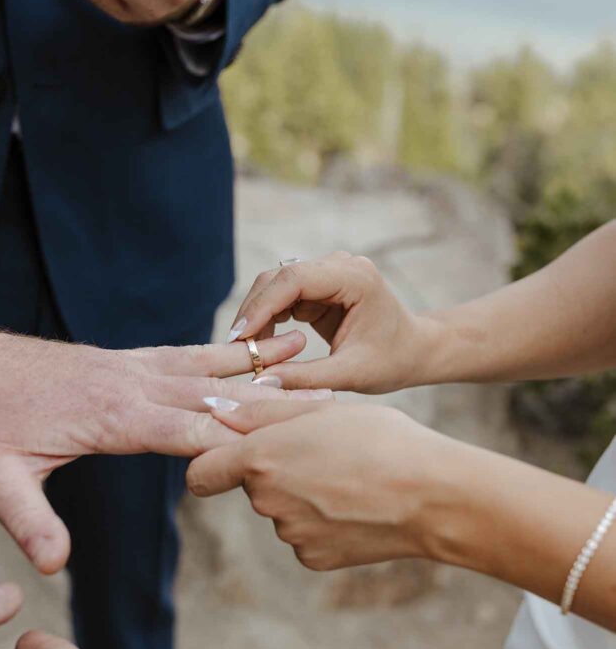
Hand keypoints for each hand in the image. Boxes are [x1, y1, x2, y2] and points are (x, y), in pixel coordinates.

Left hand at [0, 328, 324, 573]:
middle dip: (273, 398)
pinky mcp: (121, 359)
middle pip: (216, 390)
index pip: (192, 427)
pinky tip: (247, 347)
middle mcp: (130, 382)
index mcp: (111, 413)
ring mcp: (127, 365)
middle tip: (328, 396)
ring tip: (308, 351)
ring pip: (206, 363)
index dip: (245, 435)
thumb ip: (28, 521)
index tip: (296, 439)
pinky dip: (223, 349)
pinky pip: (183, 351)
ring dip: (258, 363)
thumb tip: (53, 568)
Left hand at [188, 400, 448, 571]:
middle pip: (251, 485)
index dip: (213, 463)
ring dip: (301, 493)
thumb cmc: (380, 440)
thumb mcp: (322, 409)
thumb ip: (260, 412)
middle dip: (275, 468)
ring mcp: (290, 535)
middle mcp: (266, 502)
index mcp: (260, 459)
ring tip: (349, 476)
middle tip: (323, 450)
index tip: (235, 453)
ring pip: (281, 509)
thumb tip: (214, 412)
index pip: (201, 474)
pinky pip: (305, 535)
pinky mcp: (313, 559)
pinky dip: (322, 522)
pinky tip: (355, 505)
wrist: (432, 495)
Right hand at [227, 253, 435, 393]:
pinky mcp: (318, 287)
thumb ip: (306, 378)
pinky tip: (258, 345)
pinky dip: (267, 319)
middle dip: (253, 310)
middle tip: (234, 348)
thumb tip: (260, 382)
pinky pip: (282, 297)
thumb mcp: (350, 374)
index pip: (295, 279)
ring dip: (257, 315)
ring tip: (245, 351)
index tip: (239, 336)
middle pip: (279, 277)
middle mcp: (339, 265)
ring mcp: (327, 273)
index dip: (262, 305)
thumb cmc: (392, 361)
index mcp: (355, 277)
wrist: (414, 351)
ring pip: (275, 285)